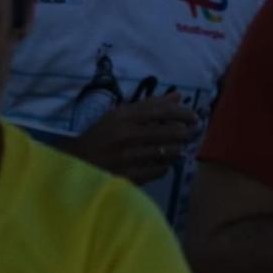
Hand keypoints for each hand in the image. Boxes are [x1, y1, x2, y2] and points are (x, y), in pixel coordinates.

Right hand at [69, 95, 201, 184]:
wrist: (79, 162)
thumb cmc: (101, 136)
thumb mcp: (120, 115)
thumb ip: (149, 105)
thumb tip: (178, 96)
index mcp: (122, 116)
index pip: (159, 110)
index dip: (180, 112)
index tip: (194, 116)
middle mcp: (126, 134)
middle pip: (167, 131)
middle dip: (183, 132)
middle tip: (189, 133)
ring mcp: (128, 156)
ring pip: (165, 152)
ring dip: (175, 150)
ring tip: (174, 148)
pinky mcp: (129, 175)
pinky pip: (158, 171)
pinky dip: (164, 167)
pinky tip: (161, 163)